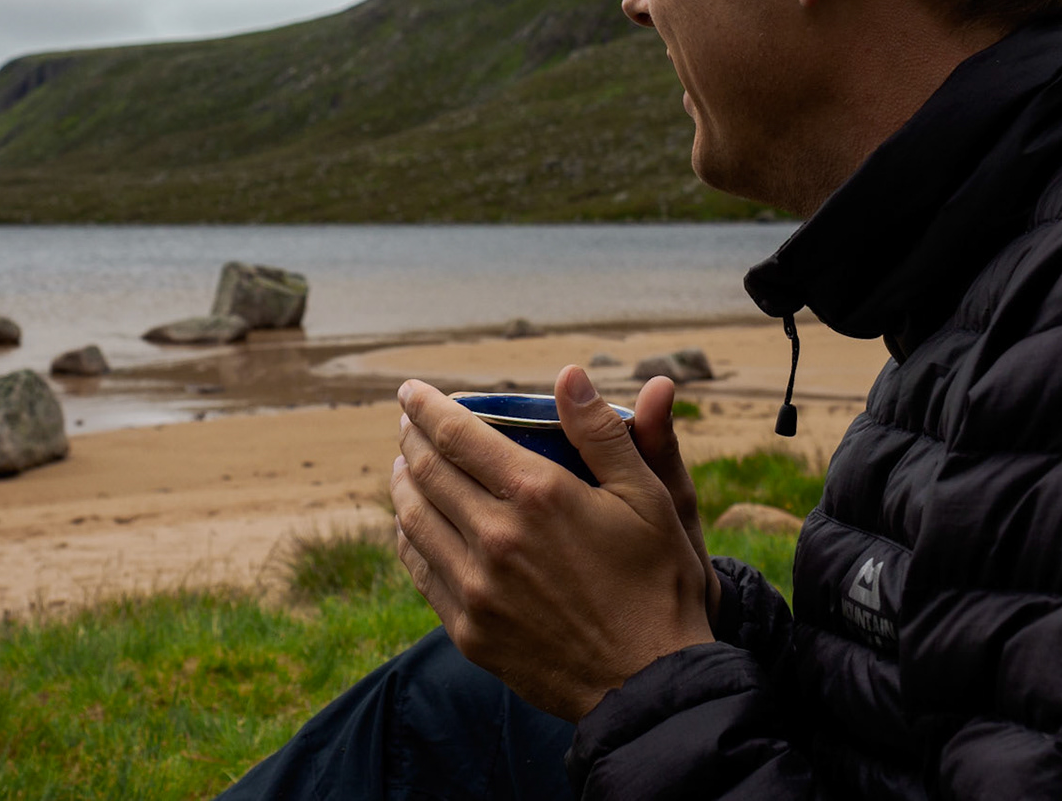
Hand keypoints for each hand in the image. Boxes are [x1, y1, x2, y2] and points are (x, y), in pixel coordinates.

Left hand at [391, 365, 714, 719]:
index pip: (457, 435)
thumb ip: (603, 432)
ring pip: (414, 519)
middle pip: (427, 472)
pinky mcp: (470, 632)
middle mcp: (496, 538)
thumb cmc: (659, 583)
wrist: (652, 687)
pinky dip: (410, 535)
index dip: (427, 407)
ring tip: (405, 465)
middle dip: (411, 439)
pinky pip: (421, 571)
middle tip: (409, 423)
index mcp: (538, 495)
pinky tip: (416, 523)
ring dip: (402, 483)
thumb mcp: (650, 497)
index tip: (411, 391)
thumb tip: (570, 374)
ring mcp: (477, 589)